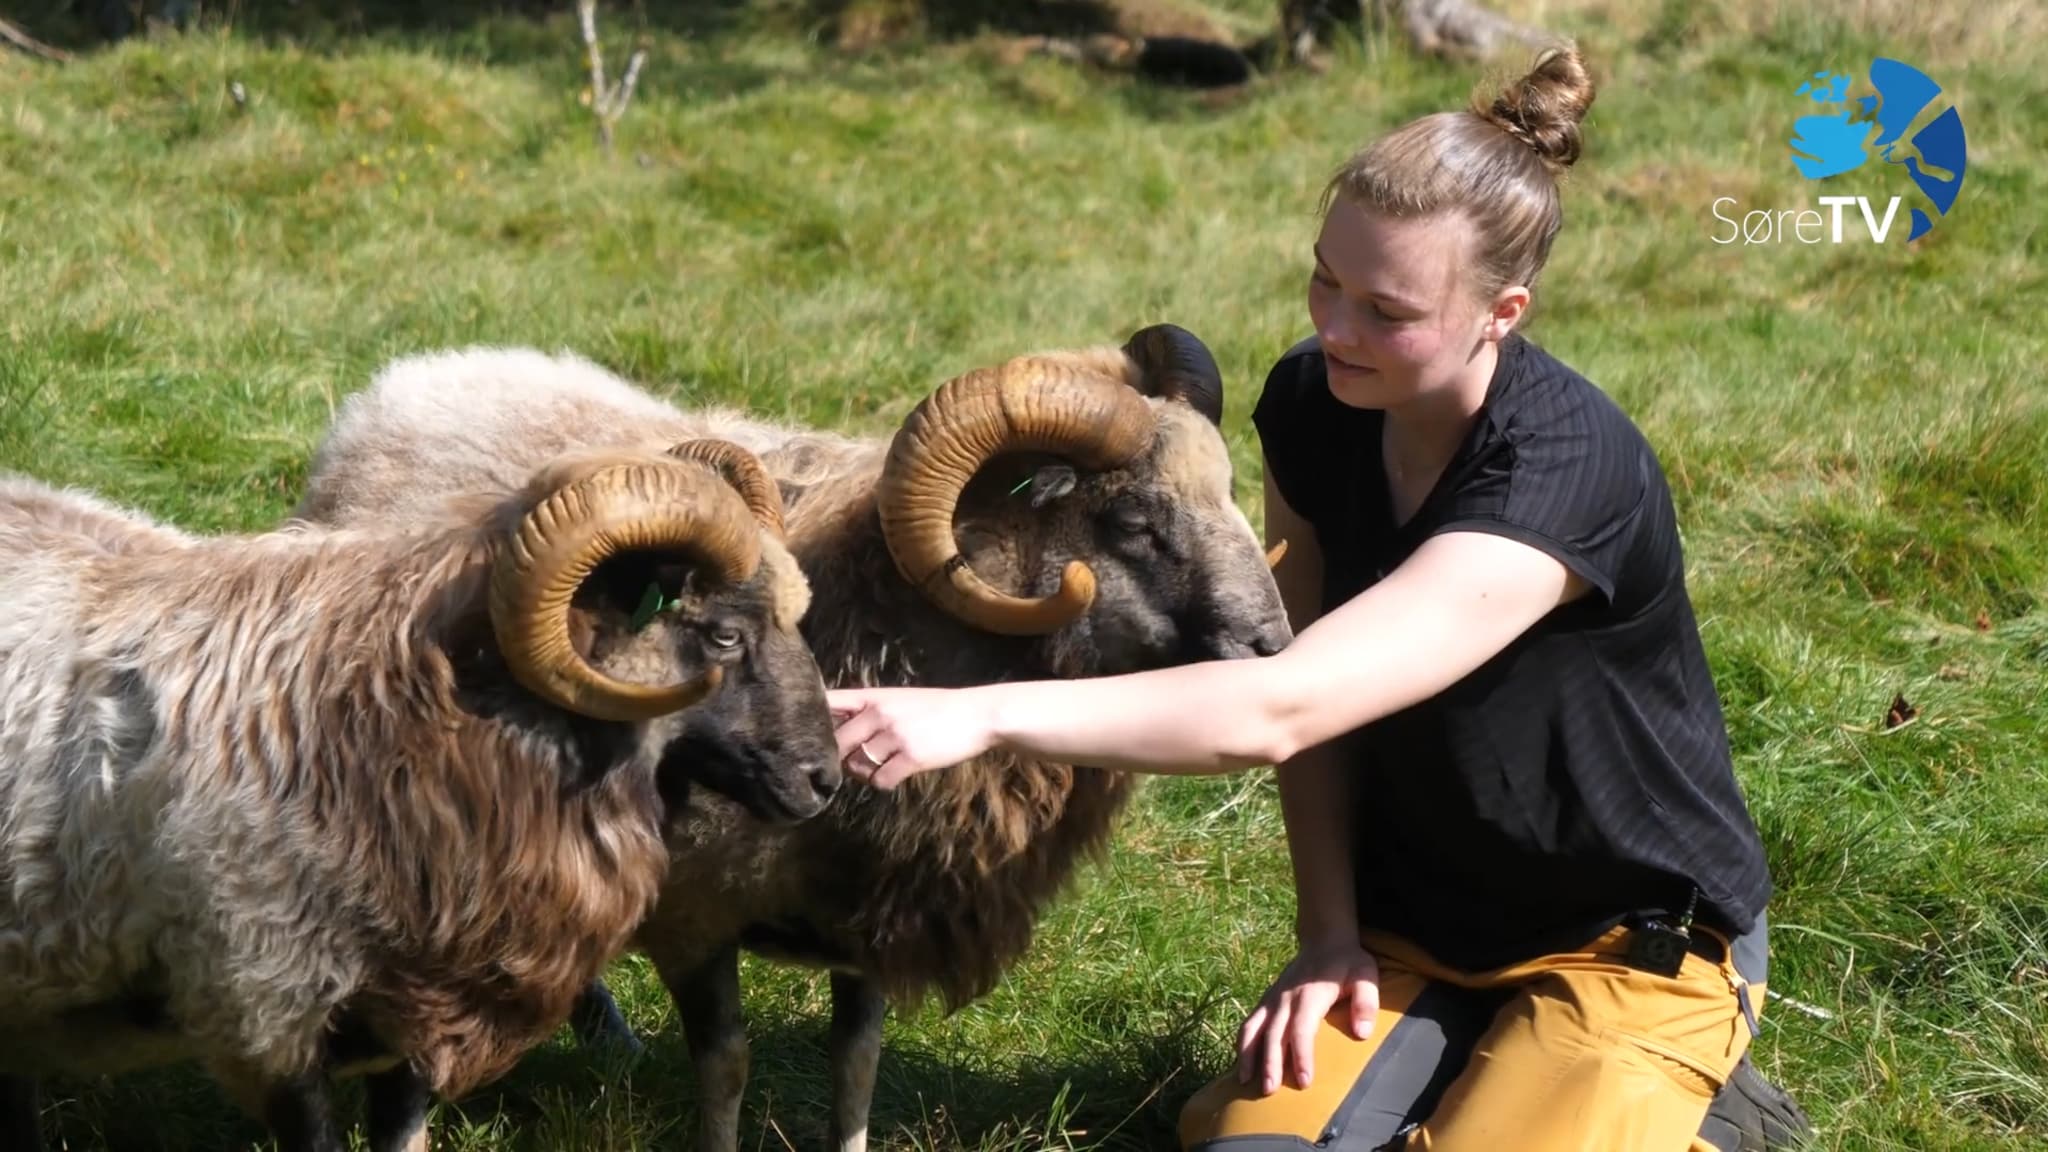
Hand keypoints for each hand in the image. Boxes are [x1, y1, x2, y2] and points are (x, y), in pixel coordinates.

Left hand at [826, 686, 999, 788]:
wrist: (978, 715)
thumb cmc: (938, 708)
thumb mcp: (900, 699)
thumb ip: (870, 711)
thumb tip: (838, 734)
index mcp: (874, 697)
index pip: (831, 703)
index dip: (813, 720)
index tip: (807, 734)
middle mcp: (880, 713)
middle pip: (838, 744)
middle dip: (842, 759)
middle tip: (856, 763)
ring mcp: (895, 735)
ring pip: (858, 766)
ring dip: (865, 773)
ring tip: (881, 767)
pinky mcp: (911, 757)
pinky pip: (881, 780)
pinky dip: (885, 783)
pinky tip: (897, 774)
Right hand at [1235, 936, 1379, 1095]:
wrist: (1325, 938)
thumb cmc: (1349, 962)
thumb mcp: (1366, 976)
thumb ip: (1366, 1002)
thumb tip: (1362, 1033)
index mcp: (1310, 994)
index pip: (1303, 1029)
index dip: (1302, 1055)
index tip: (1305, 1081)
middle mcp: (1286, 997)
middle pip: (1273, 1033)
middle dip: (1270, 1063)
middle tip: (1269, 1091)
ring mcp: (1273, 998)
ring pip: (1253, 1028)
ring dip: (1248, 1055)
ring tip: (1244, 1081)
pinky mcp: (1267, 999)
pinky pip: (1249, 1022)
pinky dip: (1242, 1043)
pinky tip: (1242, 1064)